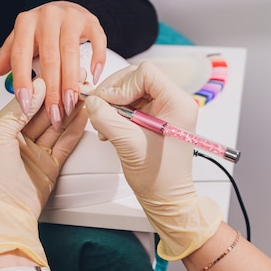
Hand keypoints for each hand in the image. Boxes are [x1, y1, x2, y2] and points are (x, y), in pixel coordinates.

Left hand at [0, 0, 106, 129]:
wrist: (66, 9)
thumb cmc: (44, 29)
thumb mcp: (22, 40)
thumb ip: (9, 55)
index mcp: (26, 22)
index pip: (21, 54)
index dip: (23, 80)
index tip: (26, 103)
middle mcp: (47, 17)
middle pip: (49, 58)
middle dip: (52, 89)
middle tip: (54, 112)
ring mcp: (71, 17)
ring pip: (71, 53)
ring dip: (71, 82)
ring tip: (71, 103)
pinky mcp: (91, 21)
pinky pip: (97, 41)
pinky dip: (97, 60)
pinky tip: (93, 76)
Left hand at [0, 77, 87, 270]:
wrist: (2, 216)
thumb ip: (18, 110)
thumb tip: (34, 88)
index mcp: (0, 131)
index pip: (26, 103)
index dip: (41, 89)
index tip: (56, 76)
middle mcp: (18, 141)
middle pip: (43, 113)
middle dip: (58, 98)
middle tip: (75, 82)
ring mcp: (35, 153)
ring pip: (56, 126)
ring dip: (69, 110)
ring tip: (84, 95)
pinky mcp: (50, 166)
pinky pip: (65, 143)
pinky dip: (75, 129)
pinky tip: (83, 116)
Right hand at [84, 61, 221, 260]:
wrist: (167, 197)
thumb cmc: (159, 177)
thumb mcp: (129, 145)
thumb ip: (108, 120)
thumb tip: (92, 102)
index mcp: (177, 104)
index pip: (146, 73)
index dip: (122, 85)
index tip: (109, 103)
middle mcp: (174, 102)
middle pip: (137, 78)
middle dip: (115, 93)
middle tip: (100, 110)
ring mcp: (165, 109)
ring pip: (132, 90)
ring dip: (114, 104)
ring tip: (105, 125)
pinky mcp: (155, 117)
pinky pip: (132, 103)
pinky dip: (117, 112)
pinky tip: (110, 128)